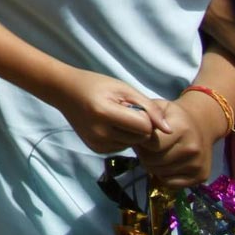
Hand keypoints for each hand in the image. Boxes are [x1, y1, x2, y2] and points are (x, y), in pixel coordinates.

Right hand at [49, 68, 165, 155]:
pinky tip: (109, 125)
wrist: (64, 91)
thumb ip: (149, 107)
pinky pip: (123, 147)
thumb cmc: (96, 85)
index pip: (144, 127)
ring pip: (134, 144)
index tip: (132, 105)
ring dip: (131, 132)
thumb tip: (170, 131)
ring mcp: (97, 144)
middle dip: (139, 125)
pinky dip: (122, 137)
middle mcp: (100, 134)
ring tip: (115, 117)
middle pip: (141, 138)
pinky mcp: (97, 150)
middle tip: (123, 110)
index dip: (144, 116)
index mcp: (105, 114)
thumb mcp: (124, 88)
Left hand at [135, 94, 220, 189]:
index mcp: (182, 129)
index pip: (150, 144)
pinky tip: (166, 162)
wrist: (201, 125)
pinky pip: (170, 183)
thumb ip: (145, 112)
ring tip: (156, 152)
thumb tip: (137, 125)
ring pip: (159, 172)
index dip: (141, 140)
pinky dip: (163, 175)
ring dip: (152, 164)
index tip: (141, 135)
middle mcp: (192, 148)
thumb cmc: (174, 115)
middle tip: (147, 146)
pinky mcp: (201, 177)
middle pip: (153, 160)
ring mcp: (198, 164)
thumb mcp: (159, 106)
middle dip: (144, 153)